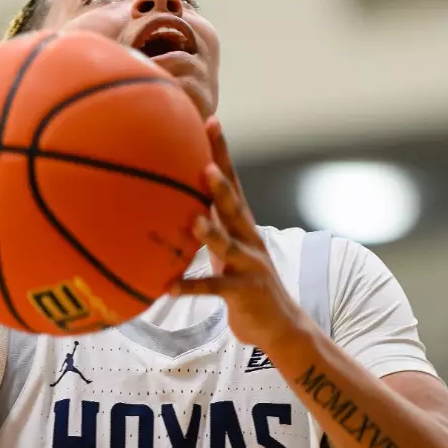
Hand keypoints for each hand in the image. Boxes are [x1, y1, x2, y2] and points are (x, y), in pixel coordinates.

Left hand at [171, 119, 309, 354]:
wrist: (281, 326)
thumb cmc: (245, 284)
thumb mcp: (227, 251)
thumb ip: (210, 227)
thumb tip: (179, 204)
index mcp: (242, 225)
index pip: (232, 181)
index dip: (221, 153)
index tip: (210, 121)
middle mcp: (249, 239)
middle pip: (234, 206)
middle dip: (221, 185)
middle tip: (205, 166)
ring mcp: (248, 265)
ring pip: (228, 245)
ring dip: (211, 233)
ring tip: (195, 221)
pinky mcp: (242, 293)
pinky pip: (213, 289)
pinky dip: (190, 287)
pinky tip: (167, 288)